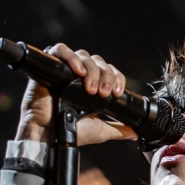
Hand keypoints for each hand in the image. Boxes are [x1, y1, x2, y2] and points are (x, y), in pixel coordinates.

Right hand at [14, 43, 137, 146]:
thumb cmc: (72, 132)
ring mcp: (65, 70)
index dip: (117, 78)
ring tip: (89, 88)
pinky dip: (71, 57)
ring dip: (91, 70)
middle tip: (102, 93)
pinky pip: (60, 50)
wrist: (50, 135)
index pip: (109, 71)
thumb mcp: (101, 130)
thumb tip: (134, 132)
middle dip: (105, 76)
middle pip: (99, 62)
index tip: (117, 94)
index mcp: (92, 86)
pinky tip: (78, 72)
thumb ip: (118, 129)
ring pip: (84, 56)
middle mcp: (80, 76)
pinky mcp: (50, 66)